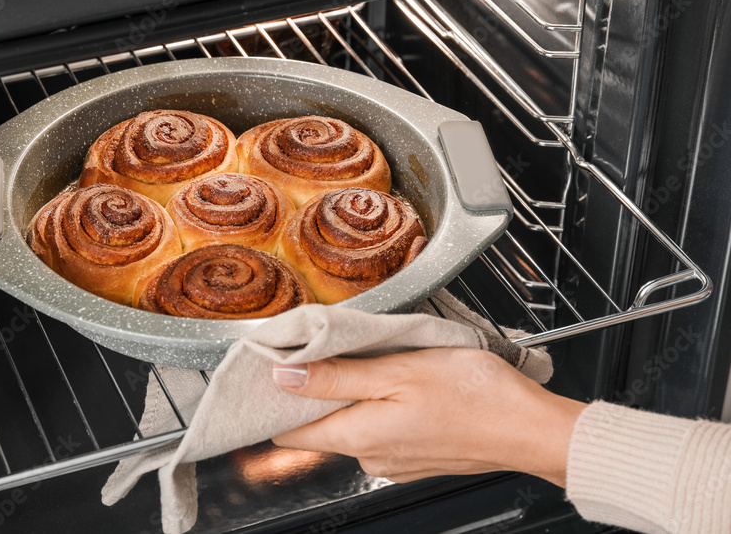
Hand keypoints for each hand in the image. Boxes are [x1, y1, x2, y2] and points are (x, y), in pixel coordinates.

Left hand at [270, 348, 586, 486]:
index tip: (274, 366)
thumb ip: (337, 377)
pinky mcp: (417, 454)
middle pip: (320, 424)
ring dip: (353, 391)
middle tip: (328, 348)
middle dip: (318, 388)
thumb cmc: (474, 396)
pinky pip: (381, 427)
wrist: (533, 428)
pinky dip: (380, 402)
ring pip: (353, 422)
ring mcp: (395, 459)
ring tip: (371, 358)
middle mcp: (371, 455)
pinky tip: (399, 379)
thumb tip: (284, 377)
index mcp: (358, 436)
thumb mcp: (397, 372)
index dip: (276, 399)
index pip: (289, 431)